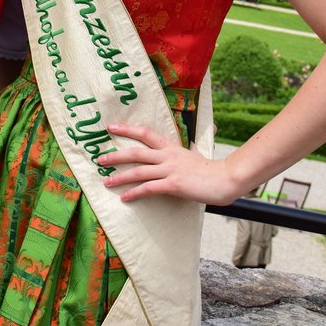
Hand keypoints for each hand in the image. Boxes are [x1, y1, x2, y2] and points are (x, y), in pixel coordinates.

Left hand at [98, 123, 240, 206]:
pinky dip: (135, 193)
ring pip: (139, 171)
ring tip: (105, 181)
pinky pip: (149, 189)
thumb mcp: (198, 154)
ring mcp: (170, 170)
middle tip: (100, 158)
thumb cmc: (211, 169)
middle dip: (116, 155)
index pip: (145, 133)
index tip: (111, 127)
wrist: (225, 179)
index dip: (127, 129)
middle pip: (136, 152)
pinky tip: (125, 198)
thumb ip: (191, 149)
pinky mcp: (173, 184)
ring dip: (120, 177)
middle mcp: (167, 156)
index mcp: (171, 147)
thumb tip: (192, 145)